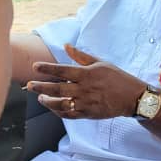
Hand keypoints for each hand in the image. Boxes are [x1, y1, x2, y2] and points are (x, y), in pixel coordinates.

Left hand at [27, 45, 145, 119]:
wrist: (132, 97)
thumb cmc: (117, 78)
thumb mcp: (101, 63)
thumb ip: (81, 56)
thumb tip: (66, 46)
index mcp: (87, 74)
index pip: (63, 70)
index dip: (47, 68)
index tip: (35, 66)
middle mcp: (85, 89)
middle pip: (58, 88)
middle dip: (41, 87)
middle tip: (29, 85)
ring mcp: (86, 103)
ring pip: (61, 103)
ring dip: (47, 101)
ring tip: (40, 97)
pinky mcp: (88, 114)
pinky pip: (69, 114)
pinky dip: (58, 111)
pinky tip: (52, 107)